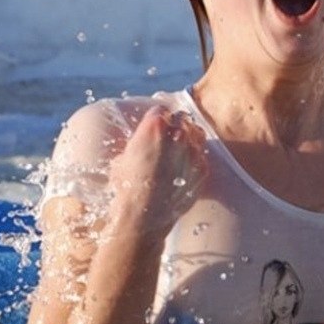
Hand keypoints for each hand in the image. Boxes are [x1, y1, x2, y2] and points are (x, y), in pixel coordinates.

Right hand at [107, 106, 207, 236]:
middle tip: (168, 137)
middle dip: (174, 126)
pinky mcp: (202, 169)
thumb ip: (135, 145)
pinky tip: (185, 167)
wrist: (144, 214)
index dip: (157, 118)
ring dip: (188, 139)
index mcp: (154, 126)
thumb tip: (137, 147)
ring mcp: (193, 151)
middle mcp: (177, 134)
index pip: (160, 110)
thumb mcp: (121, 159)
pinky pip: (201, 156)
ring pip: (196, 134)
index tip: (156, 125)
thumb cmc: (127, 187)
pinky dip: (194, 159)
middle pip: (181, 119)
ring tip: (180, 150)